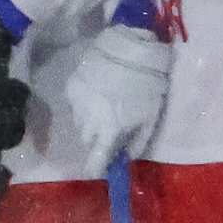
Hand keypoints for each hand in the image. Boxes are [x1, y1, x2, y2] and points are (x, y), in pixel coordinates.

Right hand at [62, 23, 170, 171]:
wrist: (130, 51)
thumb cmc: (146, 86)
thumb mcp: (151, 117)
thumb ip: (139, 141)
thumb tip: (128, 157)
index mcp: (109, 130)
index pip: (96, 159)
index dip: (95, 168)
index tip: (96, 172)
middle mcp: (88, 121)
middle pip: (87, 140)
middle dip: (97, 140)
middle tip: (110, 131)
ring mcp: (77, 104)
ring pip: (81, 123)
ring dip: (91, 123)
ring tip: (106, 108)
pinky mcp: (72, 90)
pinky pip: (76, 106)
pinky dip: (86, 105)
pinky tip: (99, 93)